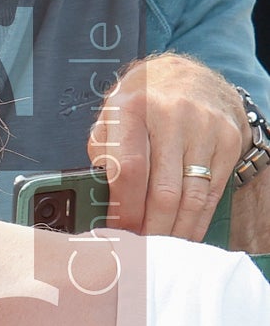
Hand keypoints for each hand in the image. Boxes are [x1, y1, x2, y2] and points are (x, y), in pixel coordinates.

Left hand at [88, 53, 247, 237]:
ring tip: (160, 248)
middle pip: (163, 192)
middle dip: (151, 229)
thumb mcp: (110, 116)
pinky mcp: (227, 141)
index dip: (124, 209)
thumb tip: (99, 199)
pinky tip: (184, 233)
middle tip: (140, 250)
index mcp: (134, 108)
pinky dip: (197, 220)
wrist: (189, 76)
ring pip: (191, 198)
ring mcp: (205, 129)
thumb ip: (102, 153)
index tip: (118, 231)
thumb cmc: (143, 102)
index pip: (130, 171)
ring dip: (175, 231)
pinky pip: (212, 193)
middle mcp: (173, 116)